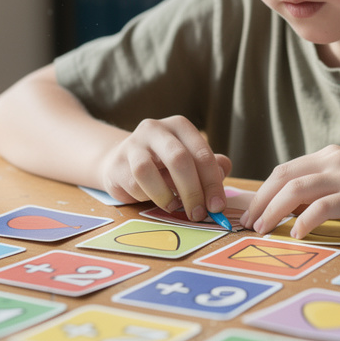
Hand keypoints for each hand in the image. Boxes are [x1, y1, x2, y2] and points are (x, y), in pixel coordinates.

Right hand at [98, 116, 230, 221]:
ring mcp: (133, 144)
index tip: (217, 206)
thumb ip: (210, 166)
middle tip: (198, 214)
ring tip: (173, 207)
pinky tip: (152, 199)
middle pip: (178, 159)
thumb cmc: (164, 165)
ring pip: (148, 171)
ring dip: (165, 196)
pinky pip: (133, 184)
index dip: (212, 182)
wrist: (122, 163)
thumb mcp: (190, 162)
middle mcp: (156, 129)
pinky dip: (146, 197)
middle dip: (192, 191)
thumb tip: (222, 172)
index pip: (201, 153)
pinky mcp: (117, 163)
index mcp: (180, 126)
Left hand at [240, 145, 339, 237]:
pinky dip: (303, 221)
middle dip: (261, 201)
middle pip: (283, 176)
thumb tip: (288, 209)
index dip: (263, 191)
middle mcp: (334, 161)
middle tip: (249, 224)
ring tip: (263, 230)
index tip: (252, 211)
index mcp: (330, 156)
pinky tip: (296, 234)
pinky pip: (321, 207)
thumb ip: (323, 190)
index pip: (285, 170)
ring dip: (273, 210)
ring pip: (295, 189)